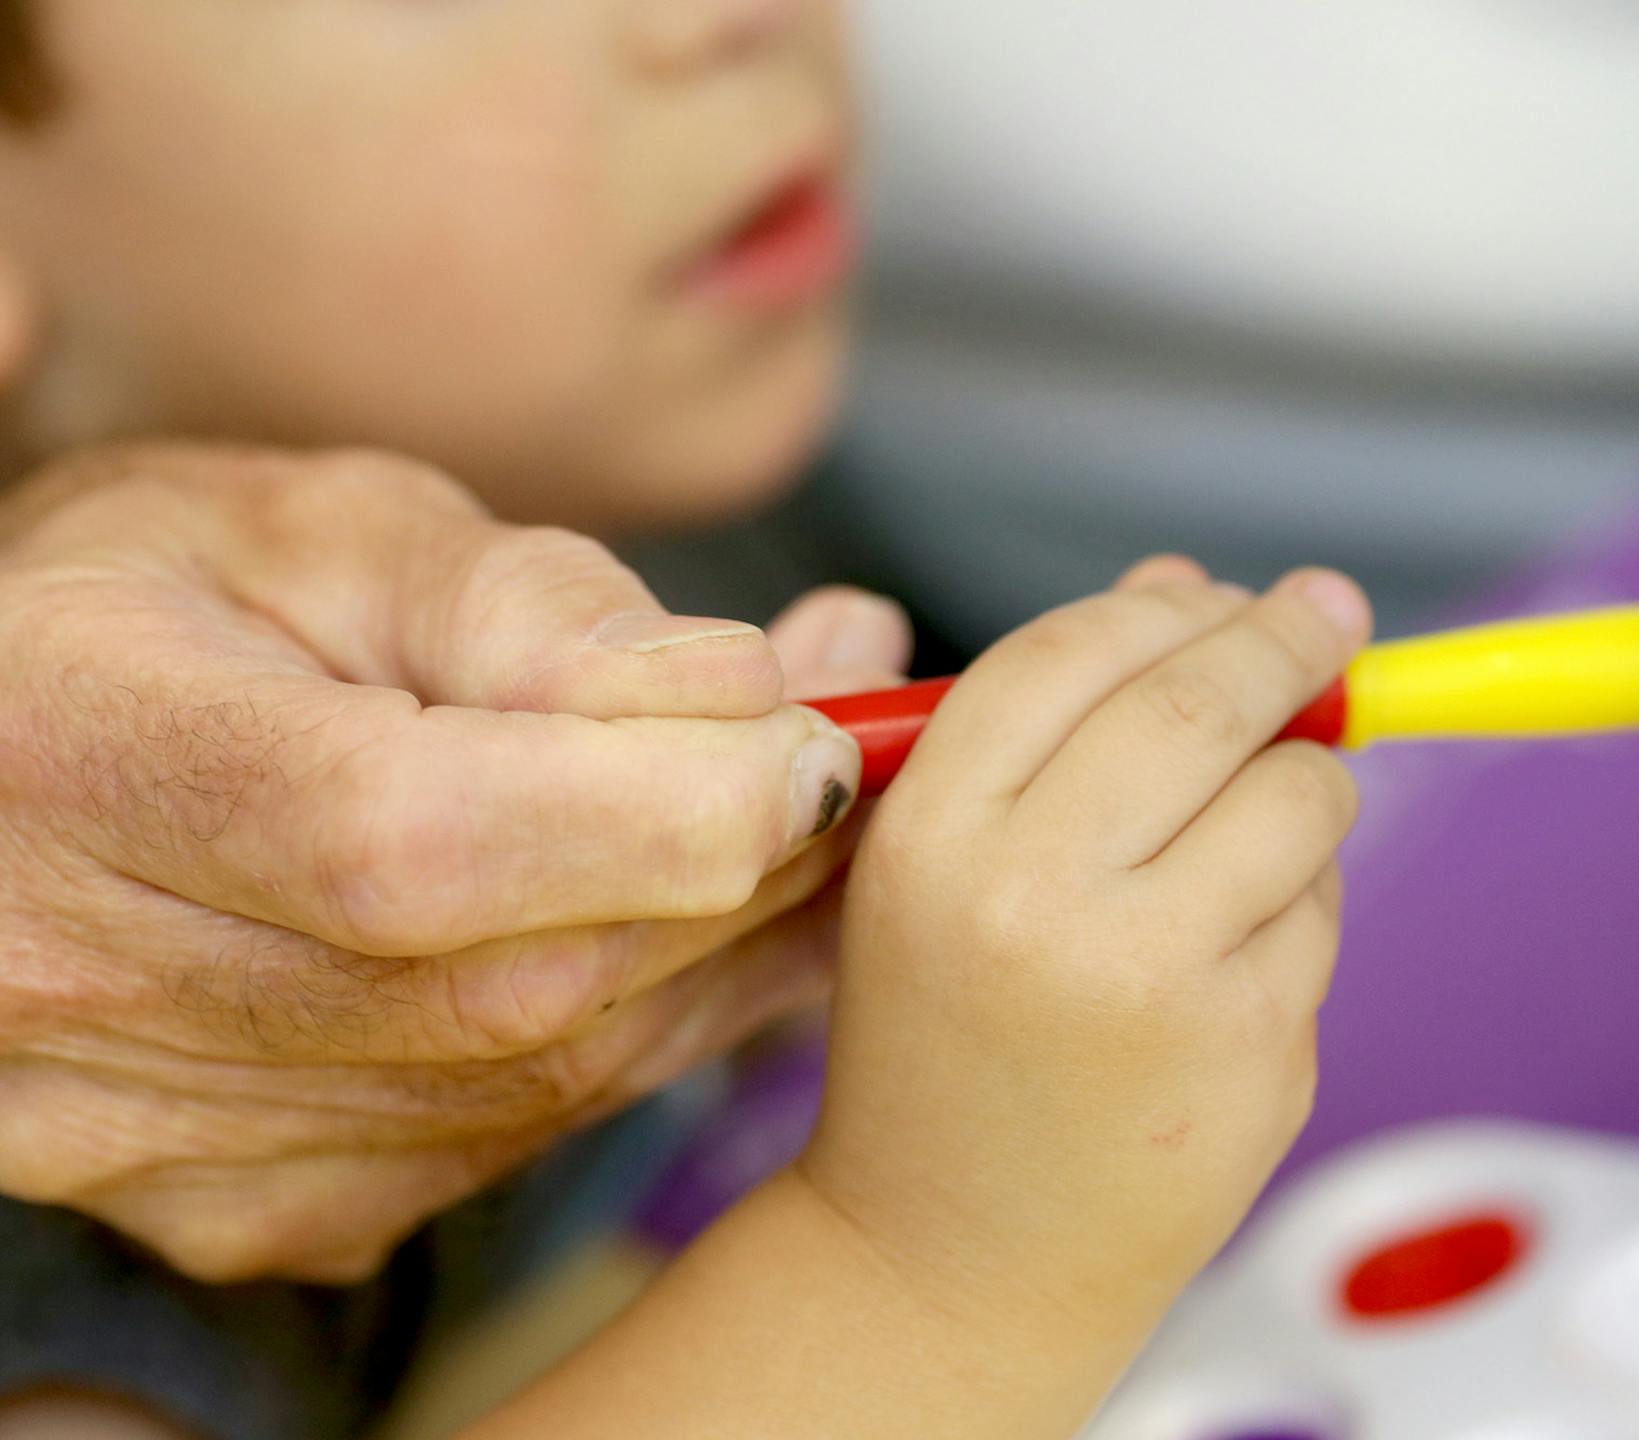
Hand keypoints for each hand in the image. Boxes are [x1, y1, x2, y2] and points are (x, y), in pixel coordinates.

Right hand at [0, 442, 907, 1281]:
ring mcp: (159, 1138)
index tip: (819, 732)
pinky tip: (691, 916)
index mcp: (76, 758)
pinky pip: (518, 1138)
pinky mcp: (246, 1203)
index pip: (407, 845)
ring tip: (799, 809)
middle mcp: (84, 991)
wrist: (15, 760)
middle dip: (738, 867)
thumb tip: (740, 698)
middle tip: (852, 750)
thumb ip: (524, 601)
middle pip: (511, 985)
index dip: (658, 805)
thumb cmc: (168, 600)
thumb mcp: (321, 527)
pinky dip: (642, 1024)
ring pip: (543, 1083)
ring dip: (721, 948)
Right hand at [800, 556, 1364, 1341]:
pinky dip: (1298, 911)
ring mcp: (1154, 983)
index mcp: (932, 839)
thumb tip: (1189, 584)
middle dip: (1289, 638)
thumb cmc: (947, 1042)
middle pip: (1202, 700)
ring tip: (1253, 833)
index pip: (1073, 652)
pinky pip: (1322, 915)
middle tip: (1331, 614)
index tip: (1240, 589)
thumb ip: (1053, 725)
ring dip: (1305, 786)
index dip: (1173, 605)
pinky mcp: (1251, 1054)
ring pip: (1300, 799)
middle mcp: (1035, 900)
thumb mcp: (948, 872)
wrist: (950, 1262)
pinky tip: (1226, 969)